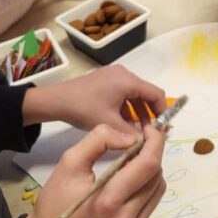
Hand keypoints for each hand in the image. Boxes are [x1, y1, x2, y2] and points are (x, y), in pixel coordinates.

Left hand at [22, 64, 165, 132]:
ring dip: (138, 112)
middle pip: (146, 93)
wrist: (55, 101)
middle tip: (149, 133)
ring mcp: (114, 76)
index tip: (162, 129)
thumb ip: (131, 133)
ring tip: (136, 131)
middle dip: (149, 114)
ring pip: (134, 95)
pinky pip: (124, 94)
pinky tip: (123, 123)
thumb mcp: (109, 124)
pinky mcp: (106, 81)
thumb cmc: (84, 109)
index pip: (156, 94)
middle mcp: (124, 74)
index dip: (162, 112)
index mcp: (128, 81)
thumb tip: (148, 143)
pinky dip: (127, 108)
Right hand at [24, 123, 165, 217]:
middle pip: (156, 175)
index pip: (148, 164)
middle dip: (152, 153)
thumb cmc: (54, 203)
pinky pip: (151, 203)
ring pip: (157, 188)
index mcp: (108, 201)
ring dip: (151, 169)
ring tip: (131, 161)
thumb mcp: (69, 164)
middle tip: (138, 141)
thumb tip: (131, 137)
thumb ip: (99, 141)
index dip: (155, 141)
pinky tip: (129, 180)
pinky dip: (146, 186)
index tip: (149, 127)